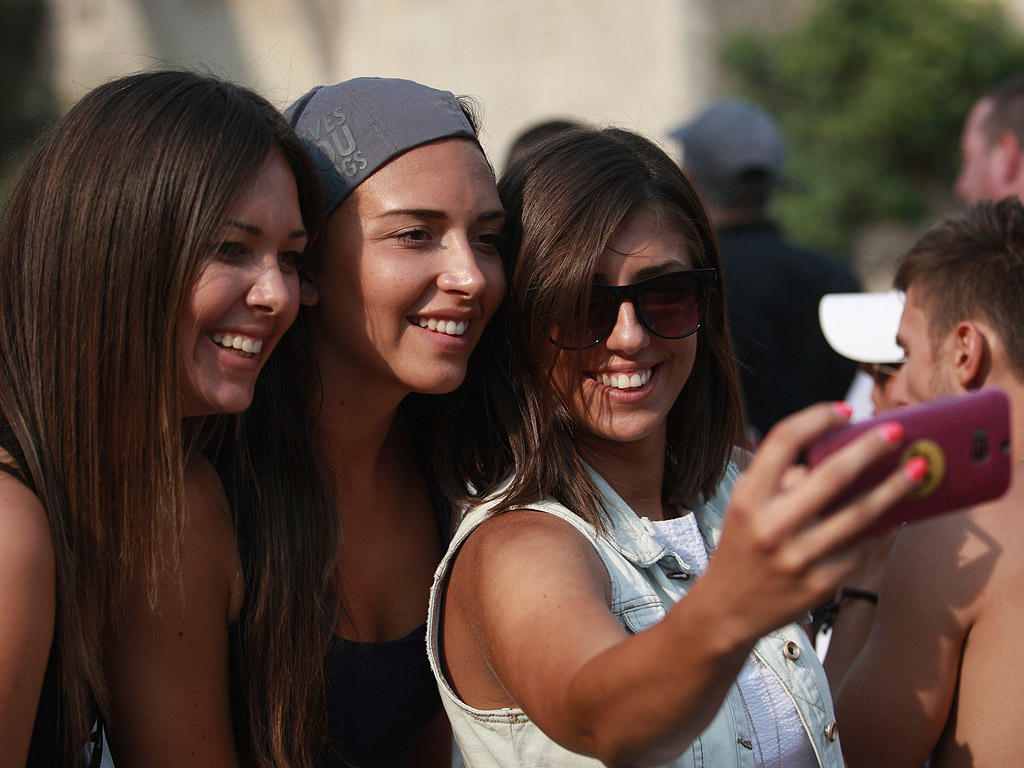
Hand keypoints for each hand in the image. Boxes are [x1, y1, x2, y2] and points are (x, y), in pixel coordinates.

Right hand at [695, 402, 919, 644]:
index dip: (818, 418)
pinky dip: (883, 528)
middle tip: (896, 432)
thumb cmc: (742, 546)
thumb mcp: (745, 506)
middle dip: (870, 448)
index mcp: (748, 497)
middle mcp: (771, 525)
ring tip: (918, 469)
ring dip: (895, 488)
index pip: (783, 441)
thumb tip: (834, 451)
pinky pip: (862, 548)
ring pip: (860, 514)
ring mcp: (798, 557)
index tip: (846, 410)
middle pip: (831, 475)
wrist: (726, 609)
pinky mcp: (821, 584)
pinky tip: (898, 514)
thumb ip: (778, 478)